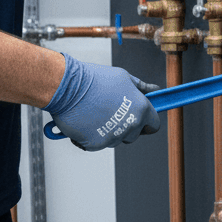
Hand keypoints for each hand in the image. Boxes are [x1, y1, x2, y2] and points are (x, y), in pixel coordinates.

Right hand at [43, 53, 159, 150]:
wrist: (66, 86)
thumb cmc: (93, 79)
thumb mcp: (122, 77)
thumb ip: (141, 87)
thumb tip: (155, 89)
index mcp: (141, 109)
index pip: (153, 125)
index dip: (146, 122)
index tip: (139, 120)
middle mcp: (130, 125)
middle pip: (134, 135)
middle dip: (125, 127)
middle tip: (110, 112)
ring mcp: (114, 136)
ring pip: (115, 140)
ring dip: (108, 131)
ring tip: (95, 113)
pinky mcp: (97, 144)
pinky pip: (98, 144)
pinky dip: (91, 136)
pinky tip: (85, 121)